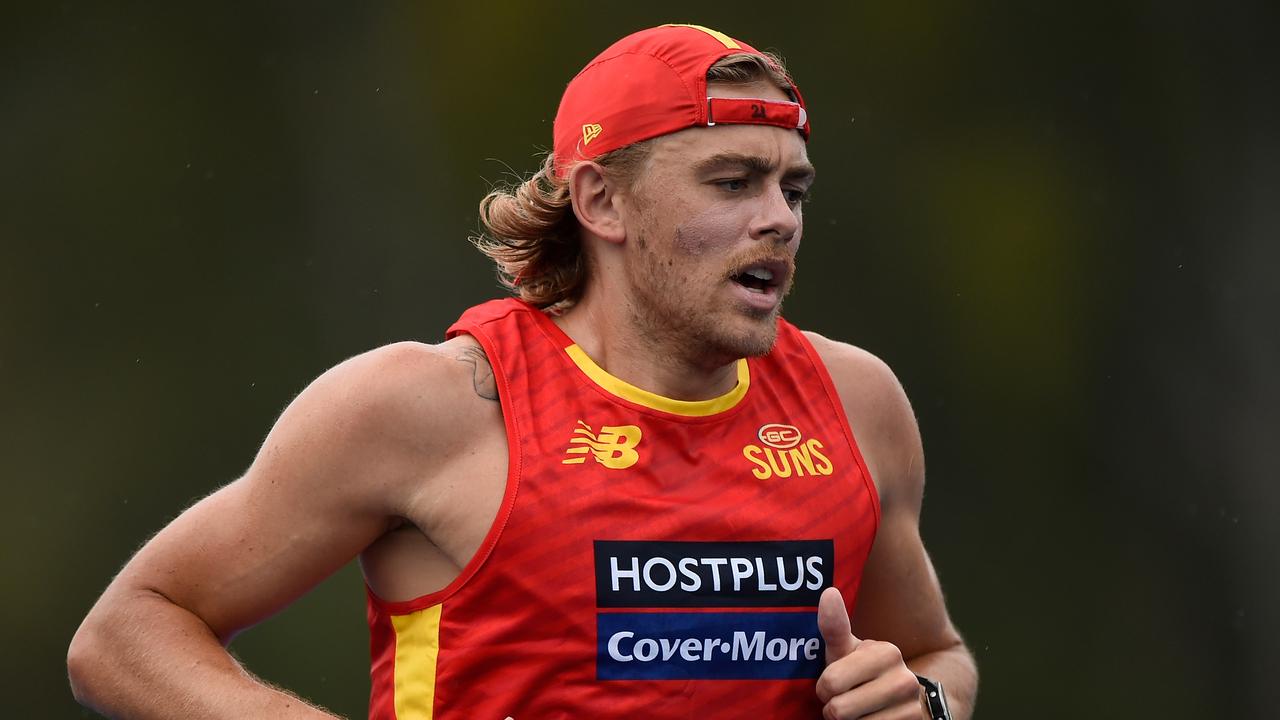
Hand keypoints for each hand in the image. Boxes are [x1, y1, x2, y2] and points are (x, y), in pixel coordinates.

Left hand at [815, 587, 924, 718]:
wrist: (905, 700)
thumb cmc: (863, 672)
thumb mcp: (847, 650)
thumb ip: (835, 626)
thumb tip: (828, 592)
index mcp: (886, 652)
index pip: (830, 683)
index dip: (824, 689)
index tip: (833, 684)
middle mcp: (904, 679)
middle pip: (839, 710)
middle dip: (834, 710)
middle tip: (845, 701)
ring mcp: (912, 707)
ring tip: (858, 712)